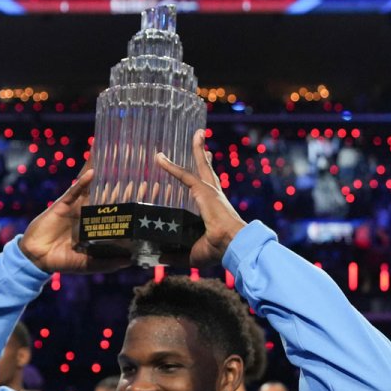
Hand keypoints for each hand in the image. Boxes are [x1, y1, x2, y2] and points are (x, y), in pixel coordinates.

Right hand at [19, 167, 132, 274]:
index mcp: (98, 224)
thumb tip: (131, 261)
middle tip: (140, 167)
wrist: (38, 259)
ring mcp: (76, 206)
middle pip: (109, 193)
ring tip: (115, 156)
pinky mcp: (62, 204)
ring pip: (92, 186)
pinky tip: (92, 172)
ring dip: (102, 172)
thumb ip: (109, 263)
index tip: (152, 190)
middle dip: (124, 182)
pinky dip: (82, 181)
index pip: (119, 209)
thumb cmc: (64, 261)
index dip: (134, 199)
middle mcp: (89, 212)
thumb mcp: (89, 264)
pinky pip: (74, 191)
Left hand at [154, 130, 247, 266]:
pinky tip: (159, 157)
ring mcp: (210, 191)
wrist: (231, 244)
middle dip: (205, 156)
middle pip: (208, 171)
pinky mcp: (203, 190)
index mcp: (215, 209)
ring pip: (200, 165)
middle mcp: (215, 196)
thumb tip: (160, 258)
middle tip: (204, 144)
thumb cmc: (218, 250)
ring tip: (198, 133)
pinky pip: (183, 174)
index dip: (206, 179)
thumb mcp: (193, 252)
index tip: (206, 167)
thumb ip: (176, 252)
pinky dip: (169, 166)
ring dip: (197, 148)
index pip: (209, 189)